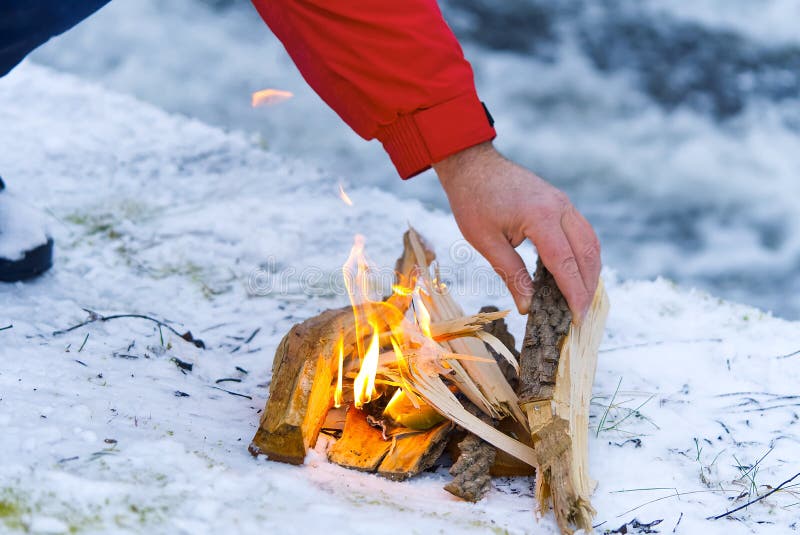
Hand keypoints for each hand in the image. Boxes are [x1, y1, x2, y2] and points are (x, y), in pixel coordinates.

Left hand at [434, 142, 600, 320]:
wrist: (472, 163)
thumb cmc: (473, 200)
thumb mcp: (486, 242)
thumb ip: (511, 274)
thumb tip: (527, 306)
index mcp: (541, 216)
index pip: (565, 263)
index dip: (574, 293)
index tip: (577, 317)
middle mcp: (560, 207)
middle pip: (586, 253)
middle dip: (587, 287)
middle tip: (581, 315)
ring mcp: (563, 203)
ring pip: (590, 242)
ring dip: (590, 271)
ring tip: (582, 299)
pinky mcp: (561, 203)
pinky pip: (582, 232)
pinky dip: (584, 255)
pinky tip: (577, 273)